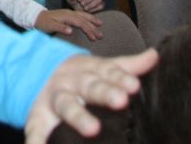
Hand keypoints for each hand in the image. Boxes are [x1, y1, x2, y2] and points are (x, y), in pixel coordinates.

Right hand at [24, 49, 157, 142]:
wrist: (39, 77)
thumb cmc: (81, 78)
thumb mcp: (101, 68)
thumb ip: (127, 66)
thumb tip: (154, 55)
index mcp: (90, 72)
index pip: (108, 72)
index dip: (121, 78)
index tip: (135, 86)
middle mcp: (72, 83)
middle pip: (89, 86)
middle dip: (104, 93)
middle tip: (121, 101)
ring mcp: (54, 100)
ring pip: (67, 105)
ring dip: (79, 116)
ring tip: (93, 130)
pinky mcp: (38, 118)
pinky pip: (36, 129)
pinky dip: (36, 140)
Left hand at [36, 9, 102, 41]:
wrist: (36, 16)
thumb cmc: (43, 23)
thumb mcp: (50, 26)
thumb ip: (60, 28)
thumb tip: (71, 31)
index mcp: (67, 16)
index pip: (81, 23)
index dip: (88, 30)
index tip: (94, 38)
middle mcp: (69, 13)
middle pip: (84, 19)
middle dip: (93, 27)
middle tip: (101, 36)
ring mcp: (69, 13)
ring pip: (83, 16)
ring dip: (92, 20)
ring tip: (100, 25)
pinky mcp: (68, 15)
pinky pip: (80, 15)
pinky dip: (87, 17)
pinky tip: (90, 20)